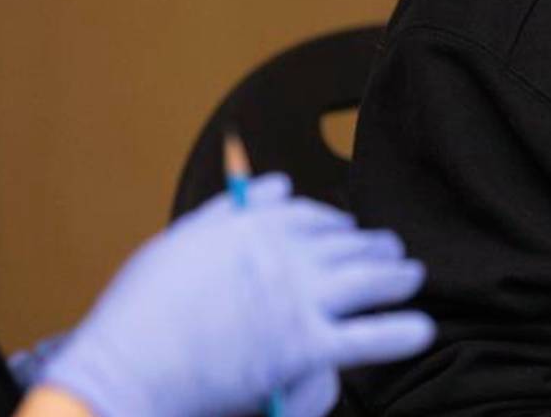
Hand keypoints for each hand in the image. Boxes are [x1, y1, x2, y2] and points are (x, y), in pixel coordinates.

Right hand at [42, 174, 434, 416]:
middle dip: (374, 248)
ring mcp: (299, 299)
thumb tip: (281, 183)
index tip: (345, 232)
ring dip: (397, 278)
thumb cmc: (143, 312)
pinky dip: (399, 333)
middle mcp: (284, 254)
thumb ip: (235, 209)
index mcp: (253, 223)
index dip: (335, 226)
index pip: (312, 217)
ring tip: (413, 277)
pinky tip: (421, 329)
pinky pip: (368, 337)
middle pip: (347, 246)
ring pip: (368, 282)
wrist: (129, 366)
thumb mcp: (181, 241)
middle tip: (392, 251)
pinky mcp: (306, 346)